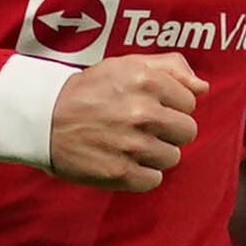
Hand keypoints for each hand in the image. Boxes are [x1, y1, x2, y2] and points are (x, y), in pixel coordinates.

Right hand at [47, 54, 205, 191]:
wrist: (43, 117)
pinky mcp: (119, 173)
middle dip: (168, 131)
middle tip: (142, 128)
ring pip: (171, 157)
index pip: (189, 103)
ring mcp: (131, 145)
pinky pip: (153, 180)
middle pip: (187, 132)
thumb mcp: (127, 64)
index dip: (171, 106)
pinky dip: (141, 174)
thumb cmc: (90, 90)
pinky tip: (124, 161)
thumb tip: (202, 88)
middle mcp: (142, 112)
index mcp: (147, 81)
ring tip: (129, 144)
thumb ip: (170, 67)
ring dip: (154, 153)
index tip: (150, 106)